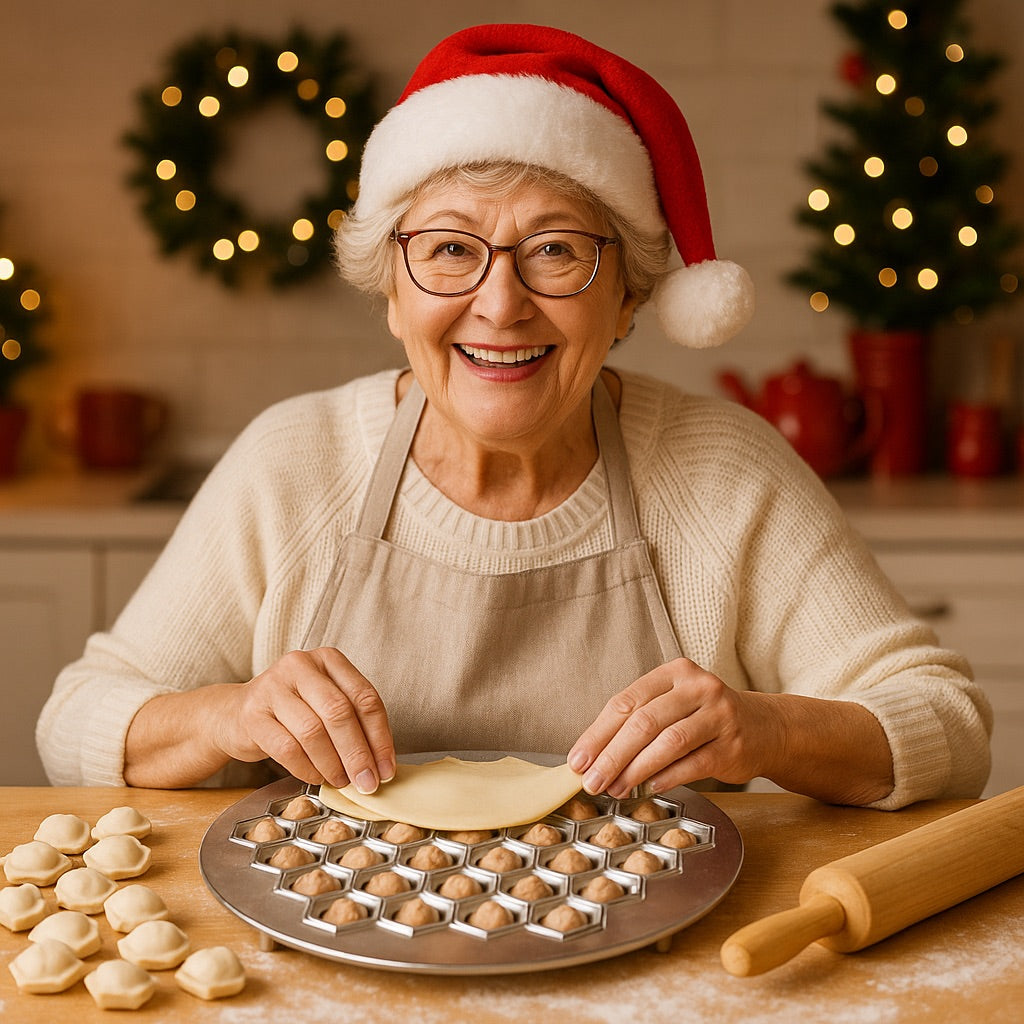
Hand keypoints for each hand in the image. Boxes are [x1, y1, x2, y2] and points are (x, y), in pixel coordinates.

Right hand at [218, 648, 395, 791]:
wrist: (236, 713)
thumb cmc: (292, 711)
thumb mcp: (325, 703)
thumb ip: (353, 722)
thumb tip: (381, 763)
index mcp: (328, 659)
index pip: (364, 697)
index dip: (380, 737)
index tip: (386, 767)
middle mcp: (300, 665)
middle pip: (340, 713)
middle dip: (358, 754)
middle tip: (367, 782)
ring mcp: (273, 687)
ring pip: (313, 731)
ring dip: (333, 764)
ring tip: (341, 781)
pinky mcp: (252, 714)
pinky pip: (287, 748)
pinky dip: (306, 768)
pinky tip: (315, 777)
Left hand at [567, 658, 777, 797]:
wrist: (765, 728)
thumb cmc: (706, 717)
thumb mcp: (674, 705)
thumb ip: (638, 721)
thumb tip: (594, 756)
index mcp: (675, 672)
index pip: (626, 701)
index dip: (598, 732)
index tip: (578, 759)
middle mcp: (698, 687)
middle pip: (644, 721)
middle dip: (612, 755)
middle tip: (591, 780)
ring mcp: (719, 715)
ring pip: (667, 743)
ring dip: (635, 770)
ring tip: (615, 788)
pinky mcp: (733, 745)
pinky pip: (692, 764)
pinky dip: (666, 778)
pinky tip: (648, 788)